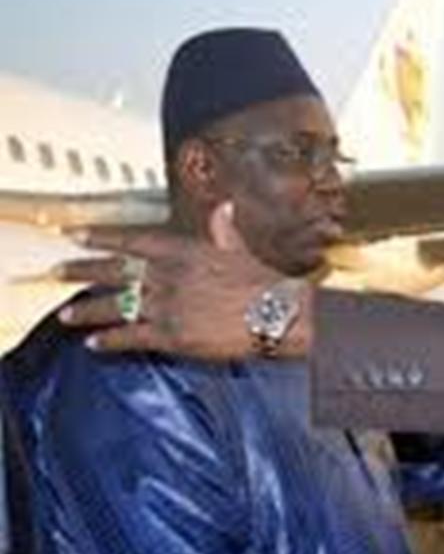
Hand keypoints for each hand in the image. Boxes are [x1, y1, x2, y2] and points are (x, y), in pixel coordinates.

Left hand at [56, 203, 307, 359]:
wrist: (276, 312)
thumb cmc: (263, 283)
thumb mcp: (240, 251)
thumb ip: (224, 231)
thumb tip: (224, 209)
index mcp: (183, 251)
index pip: (132, 241)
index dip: (101, 238)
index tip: (77, 235)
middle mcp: (168, 276)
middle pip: (114, 272)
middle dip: (82, 272)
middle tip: (58, 272)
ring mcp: (166, 306)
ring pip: (115, 306)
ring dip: (87, 311)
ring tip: (67, 316)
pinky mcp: (171, 335)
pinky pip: (131, 337)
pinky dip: (110, 341)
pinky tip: (95, 344)